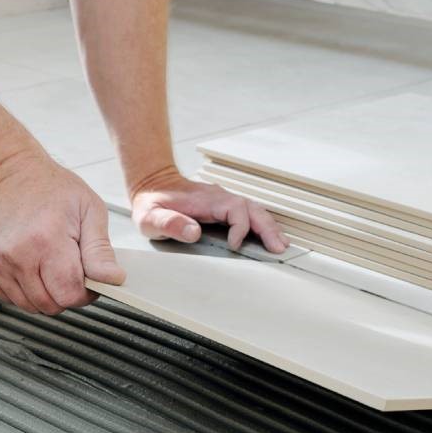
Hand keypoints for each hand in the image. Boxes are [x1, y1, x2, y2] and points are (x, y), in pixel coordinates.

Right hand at [0, 156, 125, 314]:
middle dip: (66, 293)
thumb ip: (100, 250)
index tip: (87, 278)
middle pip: (51, 305)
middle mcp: (18, 255)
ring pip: (31, 306)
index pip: (70, 294)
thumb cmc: (50, 188)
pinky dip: (26, 290)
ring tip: (49, 263)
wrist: (6, 174)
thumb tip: (113, 279)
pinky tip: (31, 264)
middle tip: (69, 267)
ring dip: (45, 293)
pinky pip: (12, 298)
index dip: (85, 292)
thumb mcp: (89, 210)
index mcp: (47, 239)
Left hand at [129, 166, 287, 252]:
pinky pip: (249, 213)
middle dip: (267, 228)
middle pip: (252, 209)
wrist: (151, 184)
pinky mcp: (224, 206)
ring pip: (254, 210)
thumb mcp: (150, 216)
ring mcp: (223, 201)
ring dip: (269, 226)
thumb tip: (193, 232)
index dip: (240, 227)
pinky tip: (270, 236)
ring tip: (281, 245)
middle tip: (278, 247)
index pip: (234, 209)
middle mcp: (218, 197)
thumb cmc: (151, 202)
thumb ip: (169, 223)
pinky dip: (262, 224)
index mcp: (204, 200)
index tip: (235, 245)